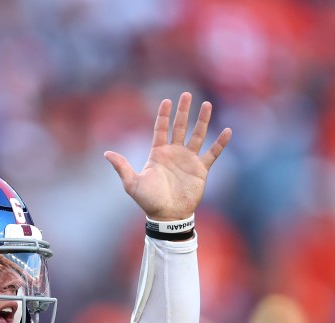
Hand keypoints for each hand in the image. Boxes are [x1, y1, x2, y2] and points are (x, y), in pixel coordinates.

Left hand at [104, 92, 231, 219]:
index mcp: (158, 153)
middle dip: (183, 111)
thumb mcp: (132, 183)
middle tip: (186, 94)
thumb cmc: (148, 201)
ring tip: (207, 104)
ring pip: (197, 135)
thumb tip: (106, 153)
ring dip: (202, 120)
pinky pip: (213, 153)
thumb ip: (122, 167)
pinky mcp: (201, 169)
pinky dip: (220, 143)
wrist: (168, 216)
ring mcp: (189, 160)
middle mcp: (174, 153)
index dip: (163, 115)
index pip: (161, 129)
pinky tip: (227, 131)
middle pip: (180, 126)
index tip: (167, 100)